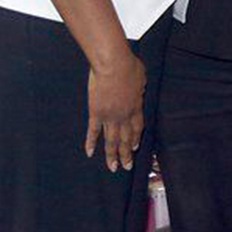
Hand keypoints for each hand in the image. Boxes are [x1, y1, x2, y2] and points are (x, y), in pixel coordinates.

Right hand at [85, 49, 145, 171]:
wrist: (113, 64)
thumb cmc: (128, 66)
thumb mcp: (141, 76)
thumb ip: (140, 87)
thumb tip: (139, 89)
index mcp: (136, 106)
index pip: (138, 127)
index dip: (136, 139)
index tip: (135, 148)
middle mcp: (124, 115)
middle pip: (125, 138)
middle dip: (126, 153)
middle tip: (127, 166)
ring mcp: (109, 116)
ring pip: (111, 140)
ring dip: (112, 155)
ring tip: (113, 167)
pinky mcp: (95, 112)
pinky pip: (93, 131)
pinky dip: (91, 142)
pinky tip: (89, 153)